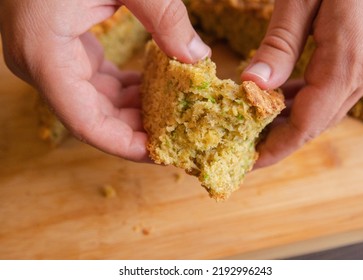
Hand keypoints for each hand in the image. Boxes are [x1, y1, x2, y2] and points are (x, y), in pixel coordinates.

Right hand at [0, 0, 210, 160]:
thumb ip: (164, 17)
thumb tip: (197, 57)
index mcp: (45, 54)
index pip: (86, 123)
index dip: (124, 145)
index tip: (161, 155)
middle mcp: (41, 66)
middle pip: (94, 118)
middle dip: (136, 132)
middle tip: (177, 139)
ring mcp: (49, 59)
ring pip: (95, 104)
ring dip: (134, 112)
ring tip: (173, 117)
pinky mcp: (62, 51)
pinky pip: (96, 84)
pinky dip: (126, 91)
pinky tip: (154, 89)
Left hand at [242, 0, 362, 167]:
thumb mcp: (301, 0)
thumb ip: (280, 46)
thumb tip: (252, 86)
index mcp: (349, 60)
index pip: (307, 123)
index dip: (277, 147)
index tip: (251, 161)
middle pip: (317, 123)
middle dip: (281, 141)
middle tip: (247, 148)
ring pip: (325, 111)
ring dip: (291, 122)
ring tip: (257, 127)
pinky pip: (333, 92)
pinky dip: (305, 101)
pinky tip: (282, 97)